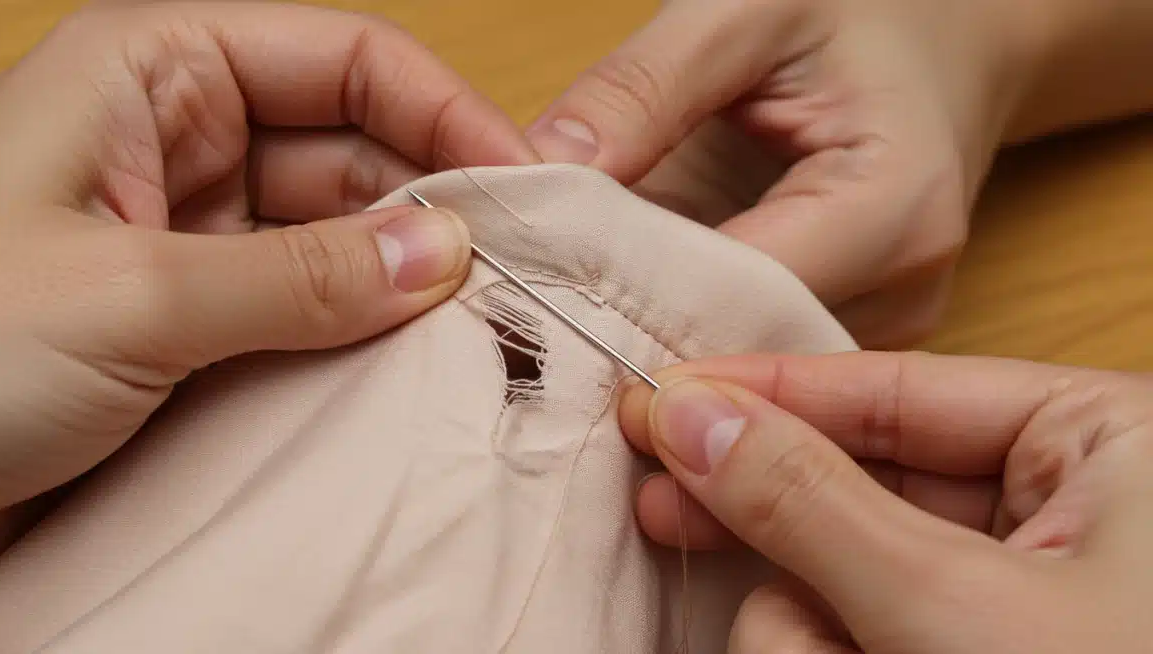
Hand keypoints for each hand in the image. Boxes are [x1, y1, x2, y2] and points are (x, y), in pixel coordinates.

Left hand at [0, 2, 536, 590]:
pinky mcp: (192, 319)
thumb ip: (304, 274)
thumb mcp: (134, 298)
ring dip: (409, 278)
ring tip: (489, 330)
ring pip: (339, 232)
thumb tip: (450, 249)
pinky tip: (416, 365)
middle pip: (354, 147)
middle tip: (527, 281)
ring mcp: (190, 234)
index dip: (447, 113)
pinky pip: (307, 305)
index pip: (344, 58)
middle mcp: (179, 140)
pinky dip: (364, 332)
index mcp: (152, 72)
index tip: (530, 189)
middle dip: (439, 206)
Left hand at [527, 0, 1042, 346]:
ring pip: (734, 374)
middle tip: (513, 328)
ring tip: (548, 324)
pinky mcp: (840, 338)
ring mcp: (876, 330)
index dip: (624, 297)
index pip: (740, 292)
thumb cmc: (854, 14)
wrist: (937, 44)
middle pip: (735, 354)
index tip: (524, 290)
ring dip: (639, 348)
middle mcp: (901, 295)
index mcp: (896, 206)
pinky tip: (604, 319)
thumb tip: (538, 170)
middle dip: (620, 339)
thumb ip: (643, 85)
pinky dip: (669, 340)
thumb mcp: (747, 10)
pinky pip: (743, 361)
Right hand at [619, 352, 1152, 651]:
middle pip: (864, 481)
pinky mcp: (977, 651)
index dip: (769, 392)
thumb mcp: (946, 605)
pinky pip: (864, 631)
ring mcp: (1019, 595)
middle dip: (773, 519)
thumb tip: (692, 415)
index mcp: (1101, 443)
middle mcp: (1066, 507)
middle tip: (662, 501)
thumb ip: (809, 500)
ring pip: (850, 572)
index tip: (665, 395)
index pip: (897, 389)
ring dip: (806, 628)